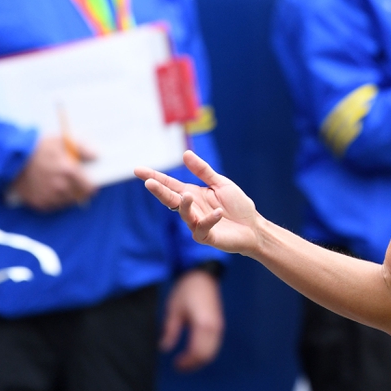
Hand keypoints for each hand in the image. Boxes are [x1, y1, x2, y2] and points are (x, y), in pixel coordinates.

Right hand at [10, 136, 96, 210]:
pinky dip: (54, 200)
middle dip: (80, 190)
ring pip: (67, 201)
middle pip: (79, 196)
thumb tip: (97, 156)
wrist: (12, 158)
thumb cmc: (38, 148)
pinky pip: (53, 206)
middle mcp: (60, 186)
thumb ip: (83, 148)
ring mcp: (48, 196)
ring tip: (60, 184)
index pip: (89, 188)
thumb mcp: (62, 140)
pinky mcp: (38, 202)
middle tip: (74, 183)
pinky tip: (50, 190)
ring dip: (67, 195)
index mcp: (68, 171)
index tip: (90, 183)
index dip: (91, 186)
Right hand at [135, 150, 261, 254]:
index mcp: (192, 194)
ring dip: (185, 205)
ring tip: (187, 194)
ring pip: (185, 214)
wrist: (253, 227)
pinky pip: (203, 228)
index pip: (170, 184)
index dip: (154, 177)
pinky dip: (210, 219)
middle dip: (159, 191)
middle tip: (149, 182)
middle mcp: (191, 209)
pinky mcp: (207, 236)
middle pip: (171, 199)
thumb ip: (203, 171)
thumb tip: (185, 153)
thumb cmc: (237, 206)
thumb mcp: (220, 184)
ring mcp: (197, 224)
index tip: (137, 170)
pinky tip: (218, 212)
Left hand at [161, 268, 224, 371]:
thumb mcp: (173, 309)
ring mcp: (219, 326)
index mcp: (203, 325)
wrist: (202, 275)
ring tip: (186, 361)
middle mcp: (215, 328)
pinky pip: (215, 345)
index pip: (197, 352)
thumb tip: (165, 348)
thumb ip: (170, 331)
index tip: (175, 364)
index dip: (187, 362)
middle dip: (194, 364)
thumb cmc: (187, 290)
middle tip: (179, 366)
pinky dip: (205, 353)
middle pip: (207, 355)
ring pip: (213, 352)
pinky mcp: (219, 324)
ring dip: (200, 360)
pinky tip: (194, 352)